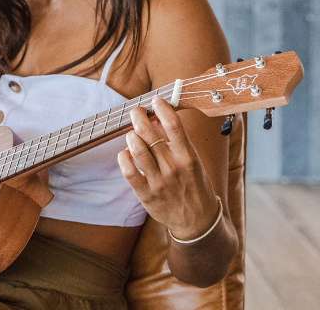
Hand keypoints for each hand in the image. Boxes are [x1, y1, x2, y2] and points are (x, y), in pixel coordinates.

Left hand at [117, 97, 218, 239]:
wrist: (198, 222)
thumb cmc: (194, 185)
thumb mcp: (193, 162)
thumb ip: (175, 142)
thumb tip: (156, 118)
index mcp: (189, 158)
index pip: (175, 127)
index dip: (163, 109)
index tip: (155, 100)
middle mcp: (174, 168)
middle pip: (150, 135)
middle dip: (139, 118)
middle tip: (136, 112)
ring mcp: (159, 182)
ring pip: (137, 150)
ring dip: (131, 136)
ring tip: (132, 133)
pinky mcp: (146, 195)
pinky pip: (129, 172)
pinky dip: (124, 158)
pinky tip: (125, 153)